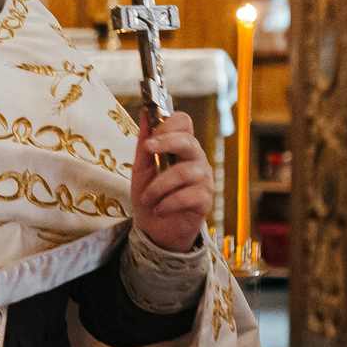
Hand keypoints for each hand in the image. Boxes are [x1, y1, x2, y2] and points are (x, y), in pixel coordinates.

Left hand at [129, 109, 213, 252]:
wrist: (156, 230)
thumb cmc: (150, 197)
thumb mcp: (141, 170)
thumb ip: (144, 146)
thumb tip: (145, 115)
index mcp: (180, 148)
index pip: (184, 123)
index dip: (168, 125)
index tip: (150, 138)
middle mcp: (195, 159)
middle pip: (189, 141)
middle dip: (167, 143)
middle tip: (148, 149)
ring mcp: (203, 179)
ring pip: (184, 172)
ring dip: (159, 186)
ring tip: (147, 198)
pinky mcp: (205, 199)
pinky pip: (188, 196)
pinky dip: (168, 203)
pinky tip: (159, 209)